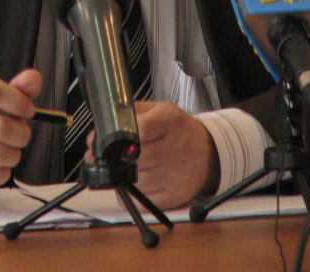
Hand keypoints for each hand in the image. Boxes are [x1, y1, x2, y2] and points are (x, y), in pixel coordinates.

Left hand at [86, 100, 219, 210]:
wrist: (208, 153)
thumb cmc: (179, 131)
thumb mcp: (159, 110)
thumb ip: (132, 113)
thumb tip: (102, 126)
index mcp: (171, 121)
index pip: (141, 129)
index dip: (119, 136)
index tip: (104, 139)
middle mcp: (176, 147)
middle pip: (134, 158)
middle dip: (114, 158)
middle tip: (102, 155)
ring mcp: (176, 174)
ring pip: (134, 179)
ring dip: (122, 174)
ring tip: (123, 166)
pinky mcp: (175, 195)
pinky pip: (141, 199)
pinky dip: (131, 192)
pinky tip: (135, 181)